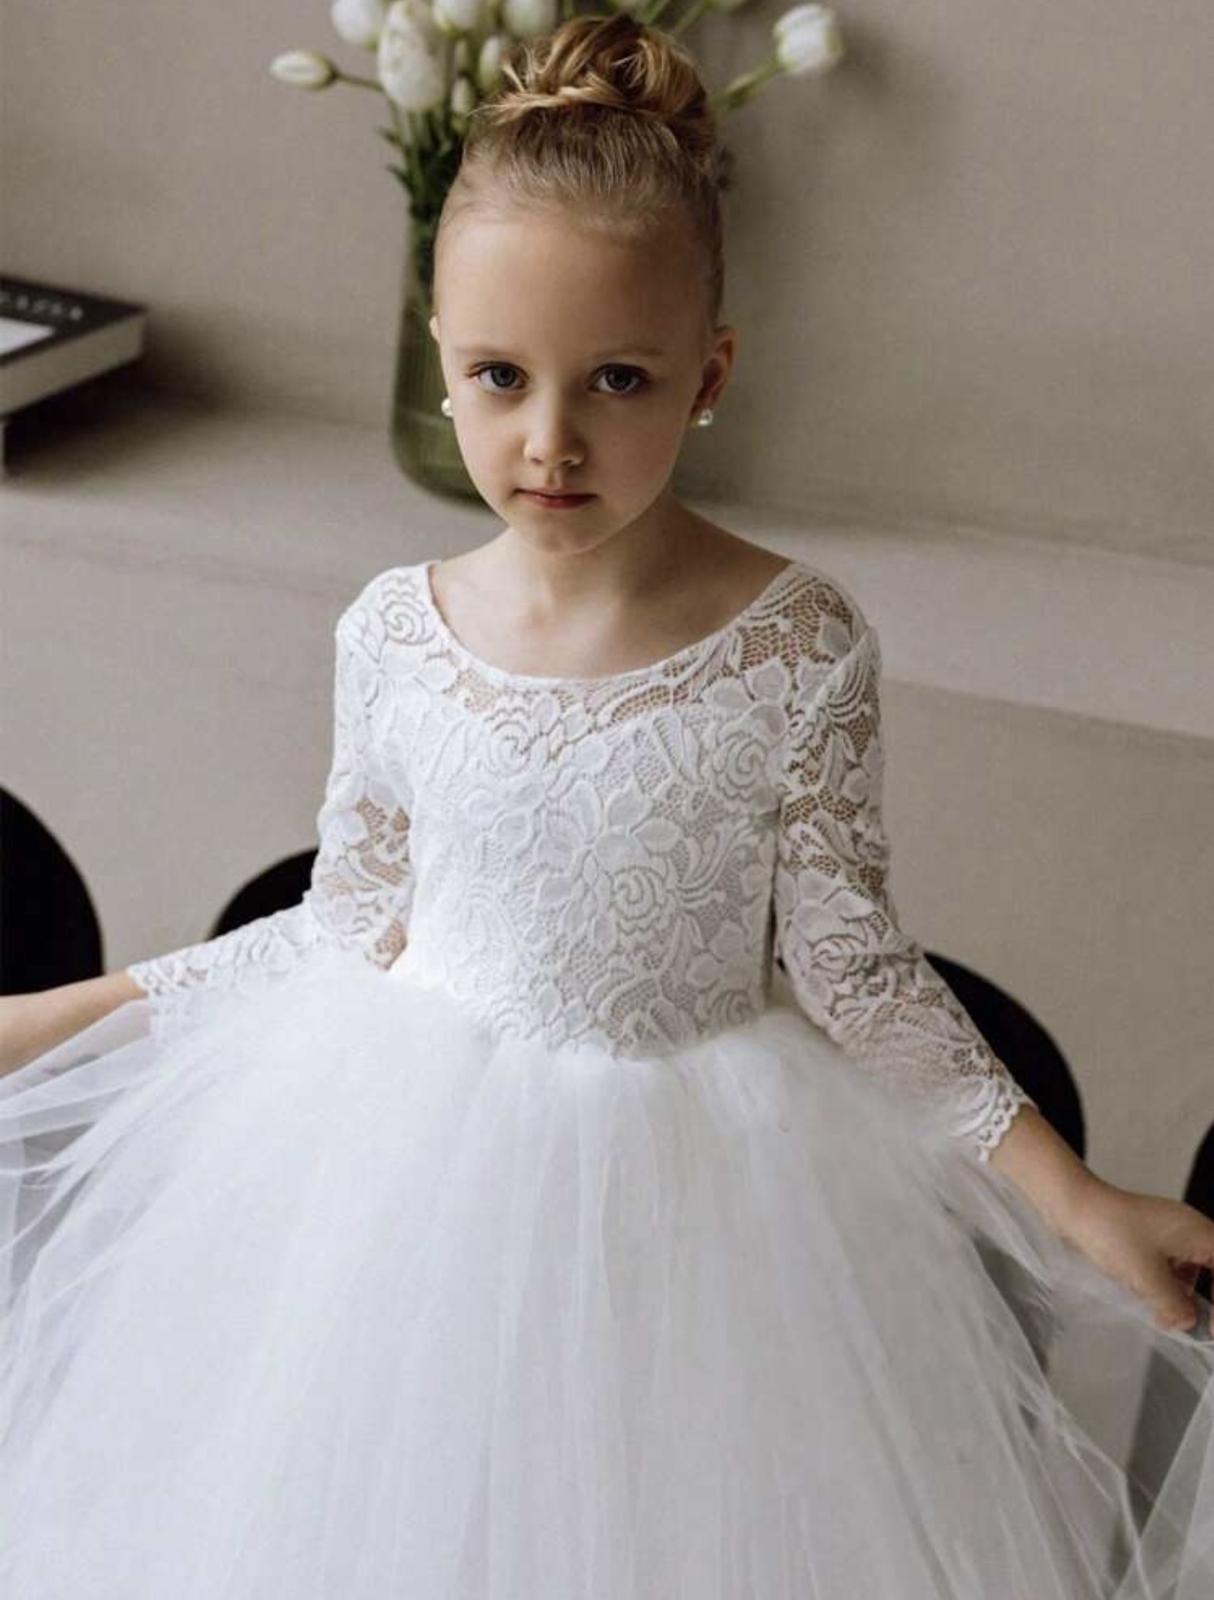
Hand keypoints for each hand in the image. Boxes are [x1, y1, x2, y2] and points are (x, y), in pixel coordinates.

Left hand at [1060, 1180, 1213, 1334]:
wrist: (1072, 1206)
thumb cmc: (1110, 1232)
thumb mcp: (1146, 1277)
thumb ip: (1174, 1305)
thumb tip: (1188, 1321)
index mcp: (1198, 1232)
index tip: (1211, 1329)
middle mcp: (1188, 1229)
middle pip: (1212, 1270)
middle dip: (1203, 1301)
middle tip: (1191, 1324)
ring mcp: (1168, 1232)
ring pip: (1188, 1271)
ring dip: (1179, 1295)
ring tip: (1163, 1315)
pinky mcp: (1148, 1237)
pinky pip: (1168, 1266)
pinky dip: (1162, 1285)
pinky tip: (1146, 1298)